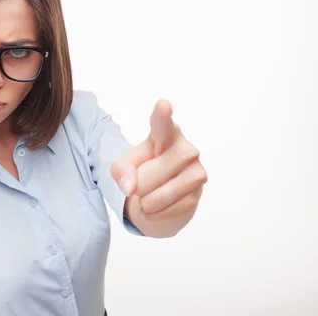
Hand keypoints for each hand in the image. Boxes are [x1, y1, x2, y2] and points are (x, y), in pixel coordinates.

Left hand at [111, 99, 206, 221]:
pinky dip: (158, 212)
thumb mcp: (125, 166)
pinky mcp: (198, 194)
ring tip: (144, 199)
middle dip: (145, 181)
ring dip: (149, 201)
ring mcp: (196, 170)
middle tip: (137, 188)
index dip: (162, 115)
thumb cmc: (144, 170)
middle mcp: (185, 148)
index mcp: (165, 134)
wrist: (158, 196)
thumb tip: (130, 187)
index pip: (163, 124)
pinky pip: (175, 207)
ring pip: (170, 190)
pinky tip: (156, 207)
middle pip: (162, 165)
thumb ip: (120, 170)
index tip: (163, 105)